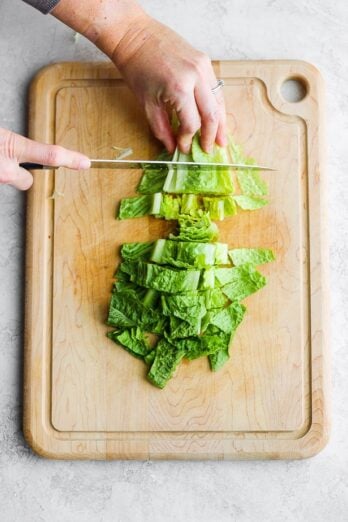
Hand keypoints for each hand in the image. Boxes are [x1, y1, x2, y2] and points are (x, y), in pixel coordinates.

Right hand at [0, 128, 90, 189]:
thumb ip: (12, 141)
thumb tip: (21, 146)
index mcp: (11, 146)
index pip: (50, 155)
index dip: (70, 159)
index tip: (85, 163)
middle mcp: (6, 169)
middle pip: (27, 181)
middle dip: (19, 172)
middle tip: (3, 157)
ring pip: (10, 181)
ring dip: (2, 172)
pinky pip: (0, 181)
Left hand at [52, 0, 226, 153]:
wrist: (136, 37)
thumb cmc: (138, 69)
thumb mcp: (147, 104)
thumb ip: (162, 129)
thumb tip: (173, 147)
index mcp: (179, 89)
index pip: (191, 124)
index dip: (188, 140)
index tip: (183, 148)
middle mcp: (195, 77)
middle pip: (211, 115)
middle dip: (210, 136)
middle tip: (209, 150)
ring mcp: (203, 67)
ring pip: (218, 102)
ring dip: (220, 123)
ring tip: (220, 139)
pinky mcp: (205, 61)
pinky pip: (216, 89)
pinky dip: (216, 106)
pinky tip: (216, 119)